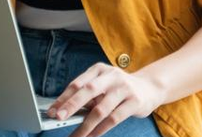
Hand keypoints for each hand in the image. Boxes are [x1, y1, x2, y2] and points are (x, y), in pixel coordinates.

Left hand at [48, 62, 165, 136]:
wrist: (150, 87)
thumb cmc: (119, 88)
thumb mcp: (103, 85)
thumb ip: (88, 95)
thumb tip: (65, 111)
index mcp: (99, 70)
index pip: (77, 83)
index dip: (63, 98)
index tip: (51, 111)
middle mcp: (111, 76)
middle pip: (88, 91)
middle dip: (71, 105)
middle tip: (59, 118)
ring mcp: (124, 88)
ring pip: (101, 109)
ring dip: (86, 125)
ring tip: (76, 136)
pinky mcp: (134, 101)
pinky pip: (114, 118)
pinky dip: (101, 129)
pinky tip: (92, 136)